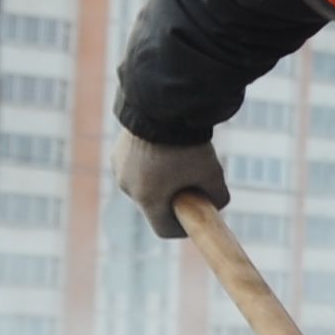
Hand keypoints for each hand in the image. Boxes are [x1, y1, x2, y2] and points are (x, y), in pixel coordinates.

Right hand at [112, 130, 227, 239]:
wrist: (162, 105)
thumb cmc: (187, 144)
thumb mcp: (212, 174)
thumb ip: (218, 197)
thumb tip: (216, 205)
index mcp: (147, 199)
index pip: (164, 229)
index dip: (183, 228)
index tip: (195, 219)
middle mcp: (127, 188)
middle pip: (154, 206)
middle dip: (173, 201)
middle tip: (193, 186)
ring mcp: (119, 169)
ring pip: (144, 186)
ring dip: (160, 183)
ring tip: (179, 163)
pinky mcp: (117, 152)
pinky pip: (136, 169)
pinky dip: (149, 167)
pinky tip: (165, 151)